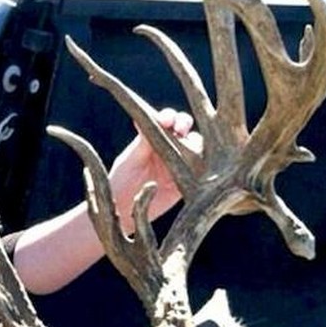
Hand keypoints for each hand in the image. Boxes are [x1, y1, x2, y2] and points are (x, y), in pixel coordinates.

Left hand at [108, 108, 200, 228]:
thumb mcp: (131, 158)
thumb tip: (147, 118)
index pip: (166, 120)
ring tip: (188, 147)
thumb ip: (143, 141)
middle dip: (184, 123)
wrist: (123, 209)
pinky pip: (201, 169)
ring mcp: (180, 163)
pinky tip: (199, 164)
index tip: (166, 120)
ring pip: (197, 146)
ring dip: (195, 142)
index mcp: (154, 137)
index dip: (169, 117)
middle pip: (185, 128)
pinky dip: (203, 164)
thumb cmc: (122, 180)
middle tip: (180, 129)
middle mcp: (170, 147)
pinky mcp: (188, 182)